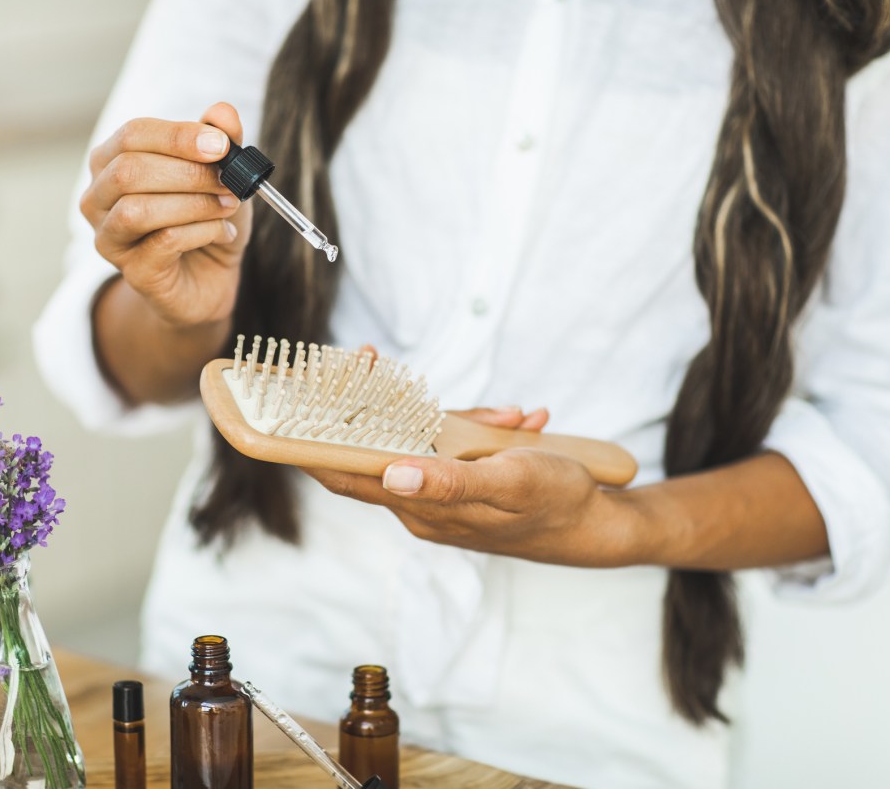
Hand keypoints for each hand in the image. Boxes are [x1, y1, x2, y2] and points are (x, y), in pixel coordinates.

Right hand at [81, 102, 252, 327]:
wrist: (210, 279)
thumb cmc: (205, 219)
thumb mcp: (221, 174)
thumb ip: (221, 141)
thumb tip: (223, 112)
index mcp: (112, 162)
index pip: (132, 135)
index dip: (177, 136)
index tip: (221, 144)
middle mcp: (99, 198)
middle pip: (129, 171)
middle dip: (188, 173)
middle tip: (229, 180)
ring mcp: (109, 238)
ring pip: (138, 210)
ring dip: (194, 204)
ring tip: (228, 206)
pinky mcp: (132, 271)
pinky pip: (162, 243)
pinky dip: (201, 232)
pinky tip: (223, 232)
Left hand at [304, 407, 641, 566]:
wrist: (598, 529)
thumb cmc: (556, 504)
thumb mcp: (511, 482)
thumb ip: (452, 481)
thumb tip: (393, 474)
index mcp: (421, 508)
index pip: (345, 473)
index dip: (311, 439)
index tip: (291, 397)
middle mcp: (420, 504)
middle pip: (373, 448)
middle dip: (369, 403)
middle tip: (364, 359)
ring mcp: (439, 493)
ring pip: (419, 440)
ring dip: (456, 418)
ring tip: (513, 416)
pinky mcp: (460, 483)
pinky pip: (452, 445)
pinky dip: (481, 427)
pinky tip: (521, 421)